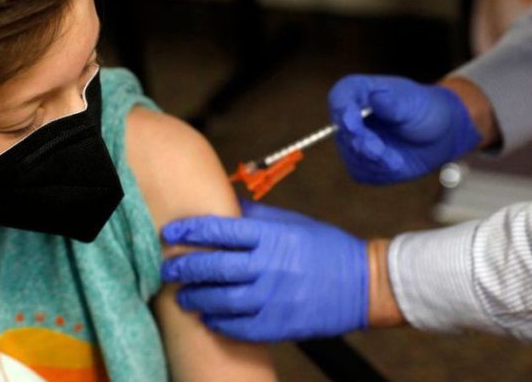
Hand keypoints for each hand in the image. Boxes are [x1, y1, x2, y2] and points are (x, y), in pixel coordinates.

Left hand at [161, 201, 368, 341]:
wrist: (363, 284)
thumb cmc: (325, 249)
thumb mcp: (292, 223)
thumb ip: (256, 217)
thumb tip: (224, 205)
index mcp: (272, 236)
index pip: (220, 230)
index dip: (189, 231)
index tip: (170, 233)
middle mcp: (270, 265)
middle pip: (214, 266)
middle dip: (184, 267)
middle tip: (167, 268)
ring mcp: (274, 297)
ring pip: (222, 299)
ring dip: (196, 298)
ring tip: (183, 297)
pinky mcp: (280, 324)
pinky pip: (239, 326)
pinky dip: (219, 323)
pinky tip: (208, 317)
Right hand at [328, 74, 481, 183]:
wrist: (439, 136)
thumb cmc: (425, 110)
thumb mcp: (414, 103)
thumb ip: (393, 103)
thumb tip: (376, 97)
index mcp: (359, 92)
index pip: (340, 97)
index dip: (342, 110)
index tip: (351, 122)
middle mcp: (350, 117)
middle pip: (342, 131)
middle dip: (361, 142)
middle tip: (379, 151)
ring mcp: (353, 142)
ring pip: (351, 155)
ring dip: (374, 161)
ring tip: (397, 161)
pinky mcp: (361, 163)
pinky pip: (362, 172)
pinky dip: (379, 171)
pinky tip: (396, 164)